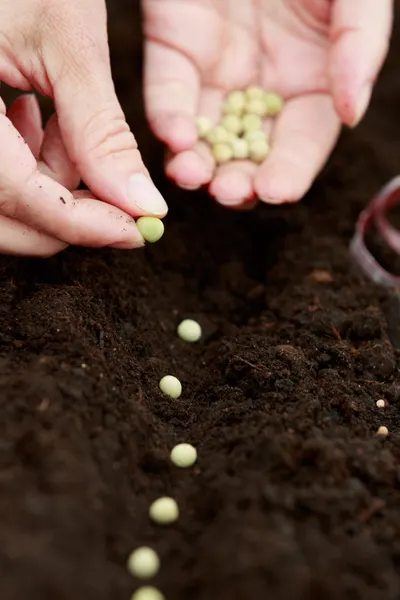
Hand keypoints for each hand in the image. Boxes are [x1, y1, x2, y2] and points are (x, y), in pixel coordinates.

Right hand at [0, 0, 166, 255]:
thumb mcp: (66, 42)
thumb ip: (102, 131)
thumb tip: (143, 204)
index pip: (16, 194)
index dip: (83, 222)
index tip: (136, 231)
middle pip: (2, 220)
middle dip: (67, 213)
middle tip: (113, 185)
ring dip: (48, 187)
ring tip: (61, 122)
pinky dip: (26, 167)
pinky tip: (34, 117)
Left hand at [143, 0, 392, 207]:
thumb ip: (360, 48)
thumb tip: (353, 113)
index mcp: (314, 84)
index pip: (303, 142)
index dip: (290, 171)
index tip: (275, 192)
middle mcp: (264, 89)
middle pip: (250, 150)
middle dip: (238, 178)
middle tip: (228, 194)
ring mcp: (219, 71)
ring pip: (205, 132)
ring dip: (197, 162)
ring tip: (192, 177)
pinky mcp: (175, 48)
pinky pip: (168, 91)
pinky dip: (169, 116)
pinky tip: (174, 136)